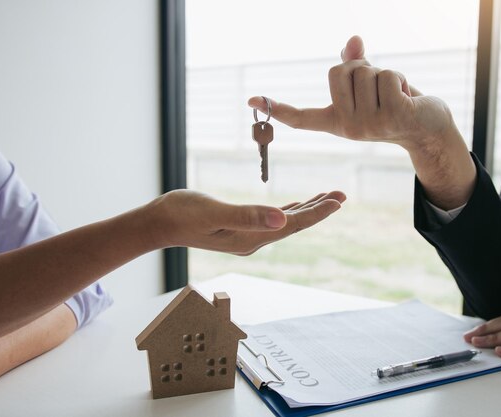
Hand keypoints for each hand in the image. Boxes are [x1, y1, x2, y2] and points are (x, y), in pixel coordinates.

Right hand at [148, 190, 345, 255]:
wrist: (158, 224)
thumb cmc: (181, 213)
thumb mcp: (213, 212)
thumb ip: (247, 216)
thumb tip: (282, 220)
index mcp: (250, 237)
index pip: (292, 224)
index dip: (317, 212)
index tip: (338, 200)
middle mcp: (253, 240)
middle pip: (294, 224)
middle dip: (319, 210)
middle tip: (342, 195)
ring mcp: (247, 237)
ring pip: (285, 221)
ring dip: (307, 209)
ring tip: (328, 197)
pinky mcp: (240, 229)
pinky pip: (272, 220)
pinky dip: (288, 210)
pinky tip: (295, 206)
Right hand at [248, 35, 475, 208]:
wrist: (429, 131)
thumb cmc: (397, 106)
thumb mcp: (371, 87)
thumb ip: (357, 64)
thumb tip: (353, 40)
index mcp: (338, 122)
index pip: (303, 118)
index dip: (278, 107)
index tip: (251, 98)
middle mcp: (347, 128)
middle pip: (338, 71)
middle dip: (360, 68)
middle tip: (379, 89)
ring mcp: (369, 126)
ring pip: (364, 71)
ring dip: (384, 74)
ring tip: (395, 96)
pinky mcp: (392, 117)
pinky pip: (386, 75)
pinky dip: (399, 78)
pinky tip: (407, 99)